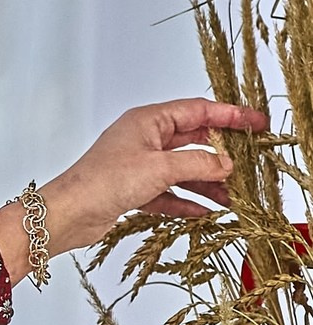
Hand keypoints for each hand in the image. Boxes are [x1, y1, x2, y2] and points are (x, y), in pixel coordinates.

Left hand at [0, 98, 268, 281]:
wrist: (67, 214)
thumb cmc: (105, 181)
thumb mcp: (160, 168)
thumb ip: (198, 165)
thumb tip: (226, 163)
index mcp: (148, 120)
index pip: (198, 111)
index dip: (230, 115)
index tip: (256, 122)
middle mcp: (144, 139)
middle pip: (192, 141)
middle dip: (220, 154)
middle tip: (248, 164)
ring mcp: (138, 165)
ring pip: (182, 170)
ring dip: (206, 183)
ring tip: (232, 197)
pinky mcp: (132, 190)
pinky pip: (168, 193)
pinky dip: (185, 201)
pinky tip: (203, 212)